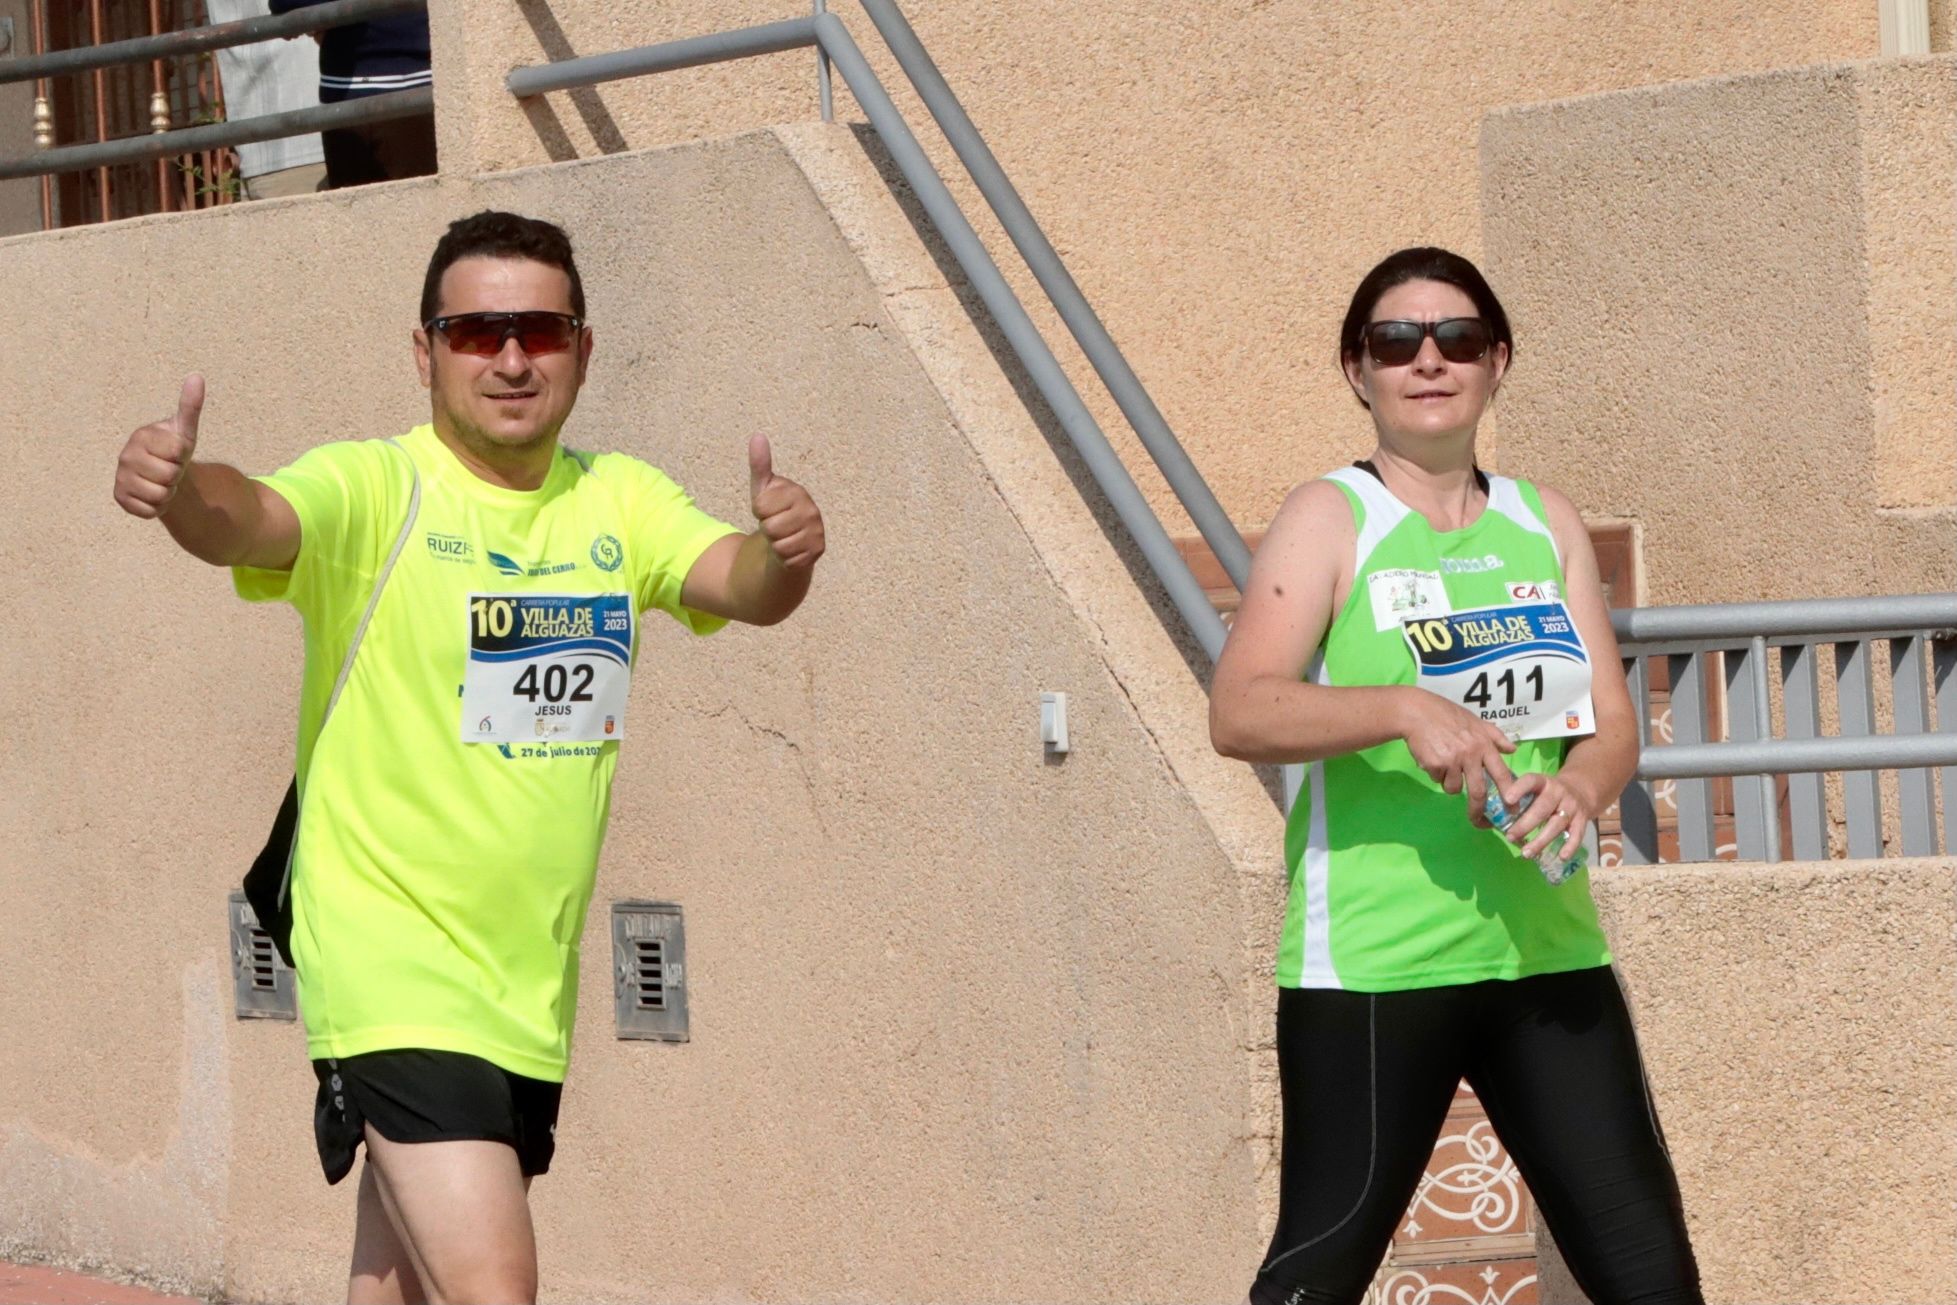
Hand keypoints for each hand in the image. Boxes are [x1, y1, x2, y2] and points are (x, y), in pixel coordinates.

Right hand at [114, 375, 202, 519]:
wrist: (162, 473)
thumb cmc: (174, 450)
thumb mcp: (185, 430)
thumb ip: (190, 405)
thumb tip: (197, 376)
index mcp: (142, 436)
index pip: (177, 453)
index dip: (183, 456)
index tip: (175, 452)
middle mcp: (126, 456)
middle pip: (170, 476)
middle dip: (176, 476)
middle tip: (169, 469)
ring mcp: (120, 477)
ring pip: (160, 495)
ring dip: (168, 493)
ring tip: (161, 482)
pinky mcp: (120, 498)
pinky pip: (149, 510)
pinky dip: (157, 507)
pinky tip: (152, 495)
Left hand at [748, 435, 823, 568]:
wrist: (791, 539)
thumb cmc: (775, 511)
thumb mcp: (763, 489)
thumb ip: (760, 464)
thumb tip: (757, 436)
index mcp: (797, 492)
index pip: (760, 506)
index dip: (758, 511)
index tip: (768, 509)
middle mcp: (811, 510)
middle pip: (769, 527)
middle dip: (767, 529)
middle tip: (776, 524)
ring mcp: (816, 531)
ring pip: (778, 545)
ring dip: (775, 544)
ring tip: (783, 536)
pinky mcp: (817, 551)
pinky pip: (787, 558)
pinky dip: (784, 557)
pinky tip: (790, 549)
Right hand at [1397, 687, 1516, 818]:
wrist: (1417, 712)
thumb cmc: (1447, 715)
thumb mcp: (1476, 721)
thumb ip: (1495, 736)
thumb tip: (1513, 750)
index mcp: (1484, 745)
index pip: (1501, 774)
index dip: (1508, 794)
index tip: (1512, 810)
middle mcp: (1471, 754)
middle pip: (1478, 791)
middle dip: (1478, 810)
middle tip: (1478, 820)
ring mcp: (1452, 760)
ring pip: (1453, 788)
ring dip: (1449, 783)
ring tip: (1444, 765)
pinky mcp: (1435, 764)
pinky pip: (1437, 779)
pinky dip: (1435, 774)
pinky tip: (1432, 757)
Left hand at [1498, 770, 1593, 861]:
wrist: (1581, 790)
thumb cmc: (1548, 792)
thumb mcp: (1537, 787)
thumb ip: (1520, 797)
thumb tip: (1490, 815)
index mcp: (1543, 782)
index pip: (1531, 781)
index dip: (1519, 789)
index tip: (1507, 799)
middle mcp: (1559, 792)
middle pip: (1542, 808)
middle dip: (1525, 824)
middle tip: (1510, 837)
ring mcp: (1572, 806)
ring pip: (1557, 824)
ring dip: (1541, 840)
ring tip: (1526, 853)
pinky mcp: (1582, 820)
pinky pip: (1577, 834)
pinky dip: (1570, 846)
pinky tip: (1561, 857)